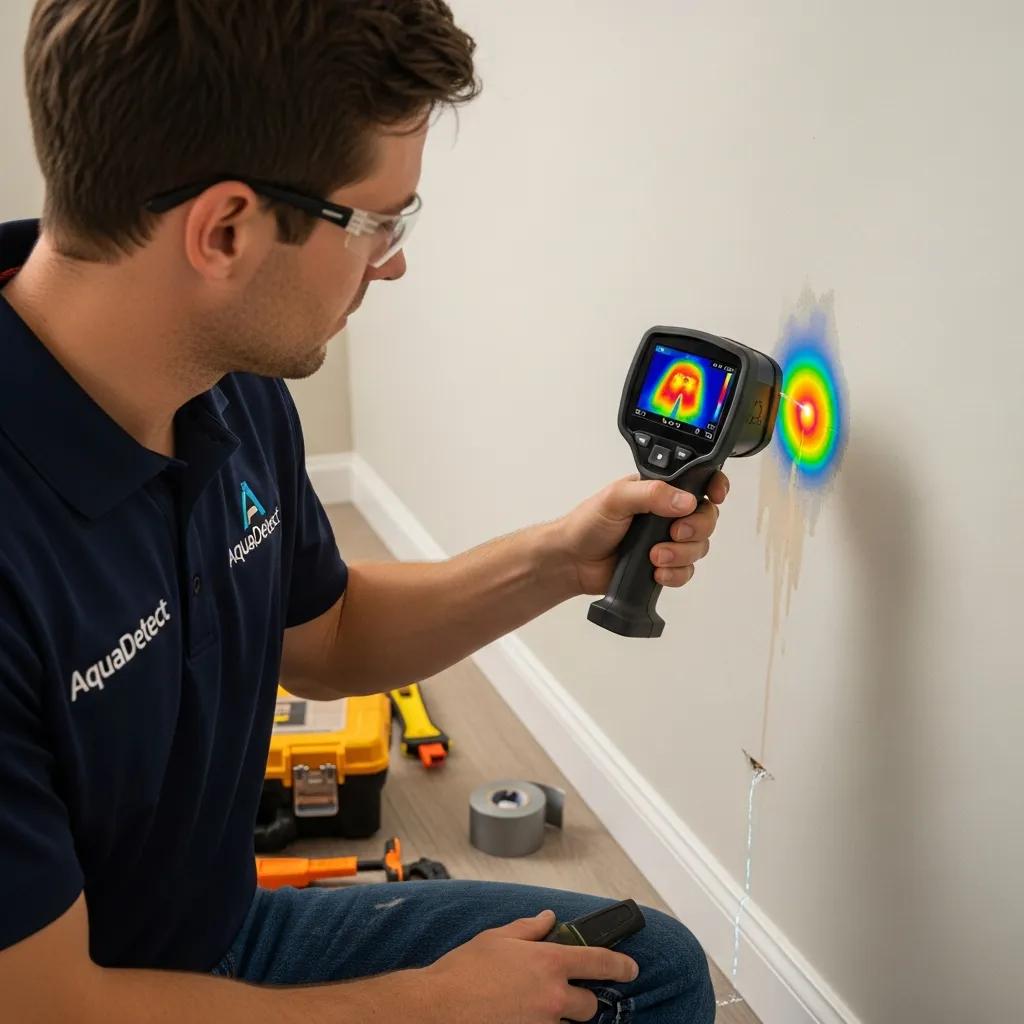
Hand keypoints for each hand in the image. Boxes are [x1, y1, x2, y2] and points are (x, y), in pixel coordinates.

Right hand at [419, 909, 638, 1022]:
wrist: (438, 1008)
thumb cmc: (464, 971)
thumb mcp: (498, 938)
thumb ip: (530, 928)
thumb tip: (547, 919)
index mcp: (549, 963)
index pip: (599, 963)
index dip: (621, 965)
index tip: (630, 968)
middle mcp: (552, 997)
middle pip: (588, 1006)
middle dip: (580, 999)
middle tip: (561, 992)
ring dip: (558, 1018)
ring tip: (531, 1006)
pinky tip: (520, 1016)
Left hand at [556, 472, 729, 595]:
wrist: (572, 562)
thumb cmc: (587, 524)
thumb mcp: (616, 498)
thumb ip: (651, 493)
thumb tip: (684, 500)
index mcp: (659, 490)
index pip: (698, 482)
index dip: (714, 487)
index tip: (715, 496)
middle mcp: (667, 514)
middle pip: (706, 518)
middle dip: (696, 528)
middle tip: (674, 533)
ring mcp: (666, 541)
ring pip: (699, 547)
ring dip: (681, 554)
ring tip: (655, 556)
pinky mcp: (663, 566)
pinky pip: (686, 571)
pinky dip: (675, 573)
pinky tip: (656, 572)